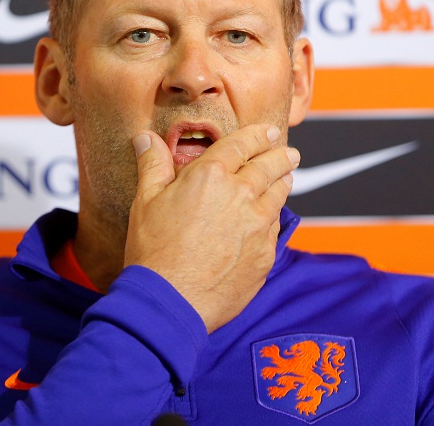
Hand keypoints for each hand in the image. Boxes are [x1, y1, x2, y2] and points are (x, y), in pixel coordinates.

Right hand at [125, 123, 298, 332]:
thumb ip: (152, 165)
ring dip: (284, 181)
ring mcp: (257, 226)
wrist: (171, 302)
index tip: (269, 131)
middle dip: (280, 155)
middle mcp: (240, 195)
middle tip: (288, 152)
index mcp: (210, 176)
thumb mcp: (145, 202)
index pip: (243, 144)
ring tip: (287, 176)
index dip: (259, 134)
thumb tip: (146, 138)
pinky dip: (275, 215)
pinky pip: (276, 227)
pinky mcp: (265, 254)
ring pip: (279, 194)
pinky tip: (271, 215)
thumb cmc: (154, 252)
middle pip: (270, 166)